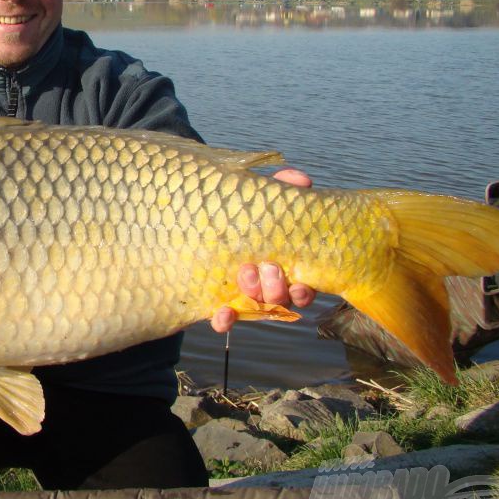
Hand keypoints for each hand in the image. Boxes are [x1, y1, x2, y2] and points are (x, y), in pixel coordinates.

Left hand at [210, 167, 316, 332]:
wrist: (193, 224)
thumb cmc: (239, 213)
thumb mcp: (259, 199)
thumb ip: (280, 189)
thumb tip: (301, 180)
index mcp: (285, 266)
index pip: (303, 287)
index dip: (305, 290)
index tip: (300, 282)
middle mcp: (268, 286)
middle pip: (280, 298)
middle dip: (276, 288)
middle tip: (267, 267)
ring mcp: (244, 295)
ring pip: (257, 307)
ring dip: (254, 295)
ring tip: (245, 276)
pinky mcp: (219, 302)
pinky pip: (224, 318)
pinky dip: (224, 319)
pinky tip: (221, 315)